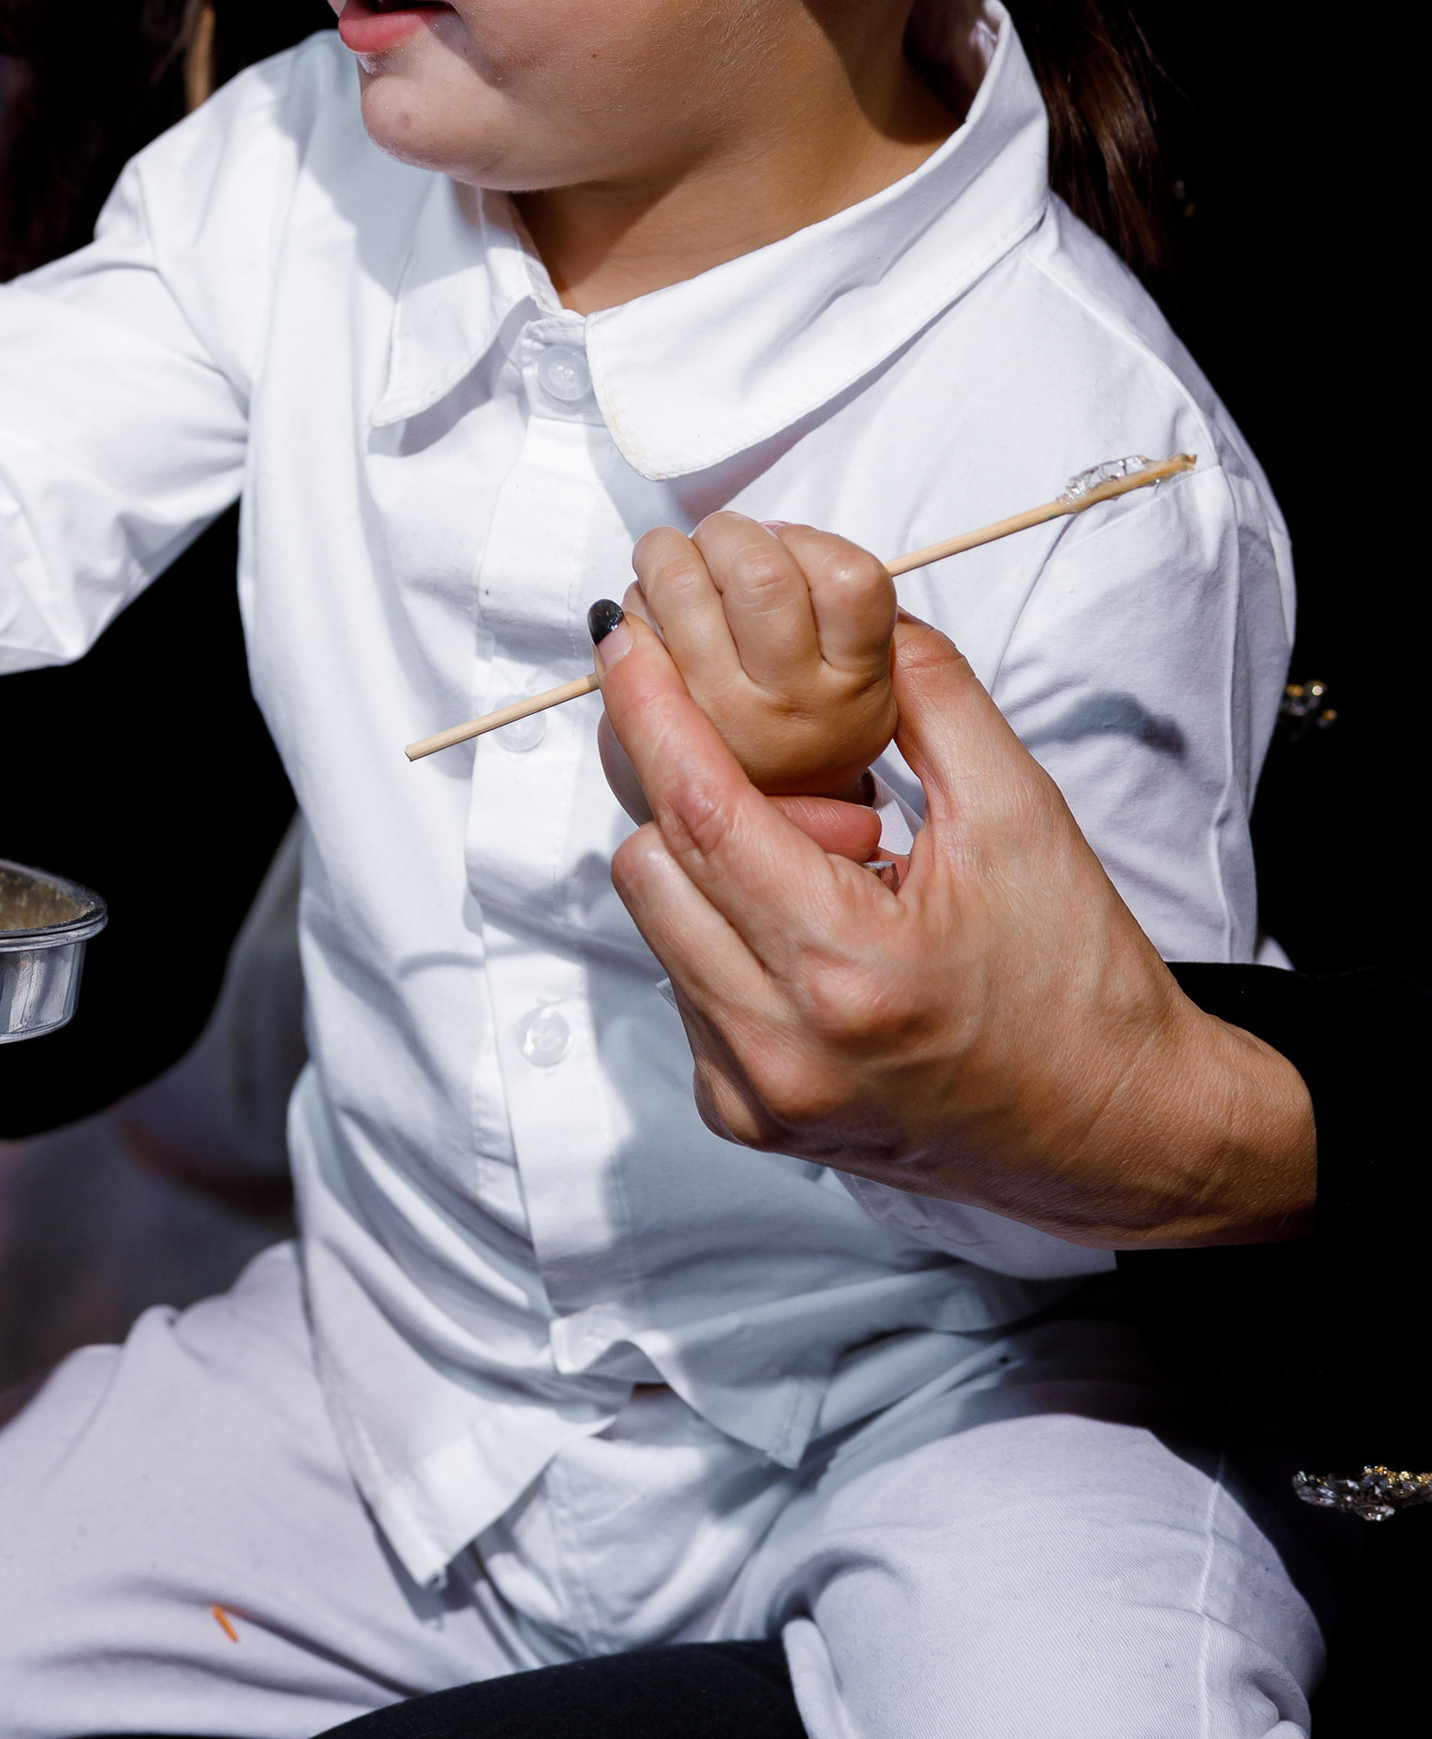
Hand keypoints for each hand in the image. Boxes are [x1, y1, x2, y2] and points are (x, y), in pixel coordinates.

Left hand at [597, 609, 1314, 1248]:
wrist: (1113, 1128)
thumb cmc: (1079, 983)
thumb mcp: (1022, 814)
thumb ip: (928, 694)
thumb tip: (855, 610)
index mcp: (850, 965)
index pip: (701, 810)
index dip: (651, 712)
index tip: (626, 645)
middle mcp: (785, 1045)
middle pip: (653, 866)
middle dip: (702, 798)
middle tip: (829, 805)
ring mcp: (760, 1095)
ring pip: (659, 926)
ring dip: (715, 873)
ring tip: (840, 881)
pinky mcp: (751, 1119)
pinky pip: (686, 989)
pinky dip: (727, 941)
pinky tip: (820, 945)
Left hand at [603, 516, 897, 810]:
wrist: (745, 837)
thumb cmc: (798, 728)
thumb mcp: (863, 678)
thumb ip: (851, 609)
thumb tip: (781, 536)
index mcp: (859, 685)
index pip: (850, 580)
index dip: (808, 543)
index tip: (787, 552)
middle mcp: (794, 707)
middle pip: (760, 573)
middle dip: (730, 536)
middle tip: (721, 550)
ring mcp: (722, 717)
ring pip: (683, 584)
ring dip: (668, 556)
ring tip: (675, 574)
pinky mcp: (656, 724)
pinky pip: (632, 625)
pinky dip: (632, 603)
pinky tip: (648, 621)